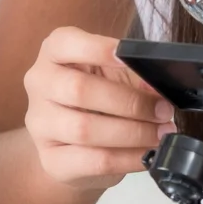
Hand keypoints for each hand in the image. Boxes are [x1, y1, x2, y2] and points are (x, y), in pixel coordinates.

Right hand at [24, 27, 175, 190]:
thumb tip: (159, 89)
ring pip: (85, 130)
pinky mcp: (50, 159)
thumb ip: (134, 75)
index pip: (66, 43)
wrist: (75, 143)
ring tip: (160, 133)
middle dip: (129, 102)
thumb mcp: (115, 75)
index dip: (97, 49)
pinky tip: (147, 154)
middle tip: (163, 110)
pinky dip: (127, 158)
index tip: (127, 57)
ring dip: (132, 133)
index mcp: (53, 52)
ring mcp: (40, 124)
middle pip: (79, 90)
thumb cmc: (99, 98)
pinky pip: (93, 160)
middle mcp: (39, 84)